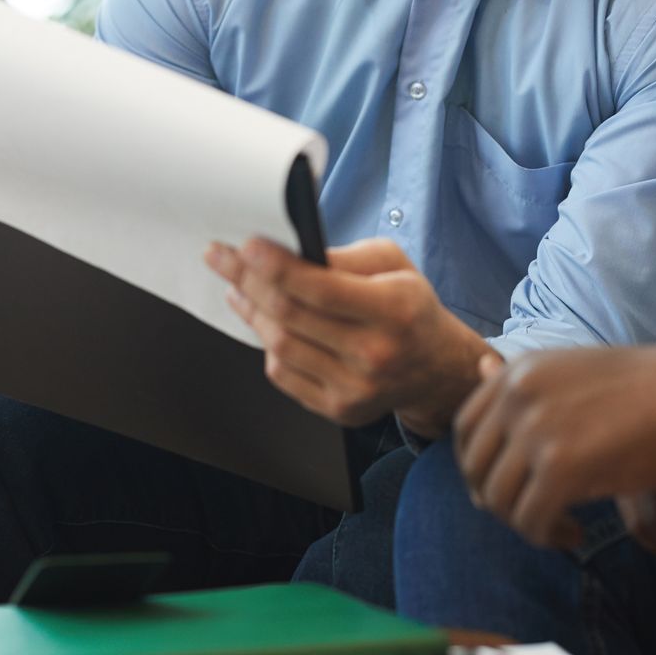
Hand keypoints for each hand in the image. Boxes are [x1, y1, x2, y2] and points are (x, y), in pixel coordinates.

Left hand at [204, 237, 488, 433]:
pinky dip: (266, 343)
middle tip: (221, 257)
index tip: (245, 246)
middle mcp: (375, 354)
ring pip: (280, 345)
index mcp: (394, 309)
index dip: (277, 266)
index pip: (321, 288)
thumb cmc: (409, 307)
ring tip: (238, 286)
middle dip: (247, 280)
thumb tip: (290, 252)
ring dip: (250, 310)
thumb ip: (346, 256)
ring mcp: (355, 388)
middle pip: (291, 316)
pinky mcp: (338, 409)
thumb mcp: (394, 264)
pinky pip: (283, 374)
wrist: (434, 368)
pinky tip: (263, 321)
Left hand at [453, 337, 655, 550]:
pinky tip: (577, 533)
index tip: (505, 489)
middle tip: (533, 515)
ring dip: (525, 524)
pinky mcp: (560, 470)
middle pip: (475, 467)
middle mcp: (518, 395)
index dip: (478, 467)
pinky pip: (530, 521)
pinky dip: (548, 537)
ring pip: (498, 500)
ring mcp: (537, 431)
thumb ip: (532, 389)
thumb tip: (481, 382)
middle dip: (496, 500)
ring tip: (562, 527)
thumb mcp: (577, 371)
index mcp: (519, 370)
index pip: (465, 428)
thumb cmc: (647, 388)